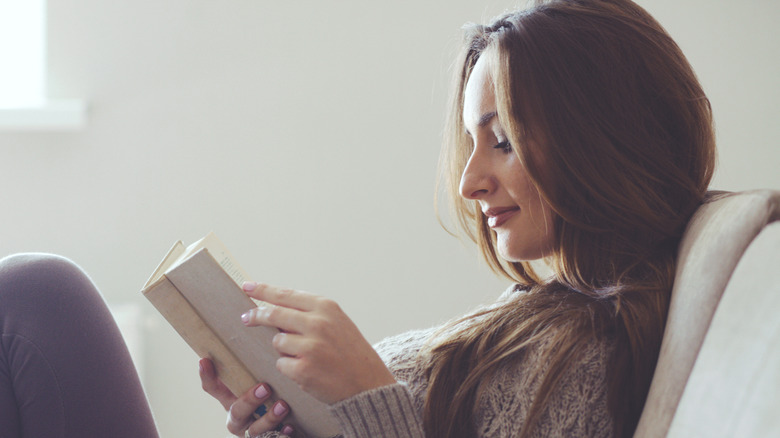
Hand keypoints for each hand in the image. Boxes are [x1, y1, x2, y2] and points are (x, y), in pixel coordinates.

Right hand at [199, 358, 294, 436]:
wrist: (280, 425)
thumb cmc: (267, 395)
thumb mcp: (254, 379)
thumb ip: (252, 364)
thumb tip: (259, 331)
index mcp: (230, 399)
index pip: (212, 388)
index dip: (207, 376)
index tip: (205, 360)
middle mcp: (238, 417)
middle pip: (236, 411)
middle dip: (249, 400)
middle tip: (265, 387)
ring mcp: (252, 430)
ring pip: (255, 429)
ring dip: (269, 417)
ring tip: (282, 405)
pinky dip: (283, 432)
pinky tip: (291, 425)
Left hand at [240, 282, 396, 404]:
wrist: (367, 383)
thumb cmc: (350, 351)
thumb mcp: (337, 322)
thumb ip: (309, 313)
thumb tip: (274, 308)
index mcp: (326, 307)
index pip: (286, 295)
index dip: (263, 290)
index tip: (247, 286)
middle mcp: (318, 323)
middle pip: (273, 314)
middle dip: (256, 316)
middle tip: (246, 319)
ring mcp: (310, 346)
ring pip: (277, 342)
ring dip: (284, 350)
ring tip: (306, 357)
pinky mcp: (303, 369)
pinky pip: (281, 364)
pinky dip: (289, 368)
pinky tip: (308, 371)